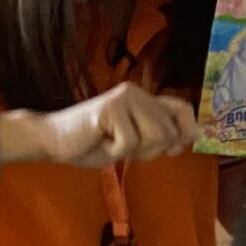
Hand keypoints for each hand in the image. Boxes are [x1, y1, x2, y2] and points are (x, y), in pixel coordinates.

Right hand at [11, 83, 198, 167]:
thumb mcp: (134, 142)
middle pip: (169, 132)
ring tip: (112, 143)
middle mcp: (137, 92)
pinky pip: (129, 143)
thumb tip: (191, 136)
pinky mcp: (110, 108)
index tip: (173, 149)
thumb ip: (158, 135)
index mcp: (144, 98)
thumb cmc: (93, 144)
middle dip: (151, 151)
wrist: (53, 141)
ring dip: (134, 151)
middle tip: (124, 147)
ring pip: (155, 137)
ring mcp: (123, 98)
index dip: (186, 132)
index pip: (183, 109)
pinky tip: (99, 142)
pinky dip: (114, 153)